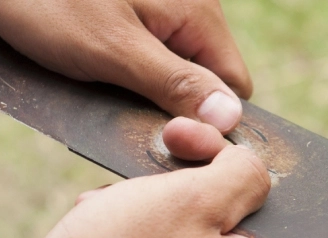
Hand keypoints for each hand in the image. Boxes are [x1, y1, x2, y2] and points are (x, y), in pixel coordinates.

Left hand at [0, 0, 250, 131]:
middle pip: (204, 79)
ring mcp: (160, 10)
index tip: (172, 135)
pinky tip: (93, 73)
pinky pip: (146, 56)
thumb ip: (176, 84)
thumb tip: (229, 119)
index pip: (234, 85)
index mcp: (198, 13)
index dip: (209, 117)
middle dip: (171, 105)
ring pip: (173, 71)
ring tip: (103, 90)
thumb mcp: (113, 51)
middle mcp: (189, 8)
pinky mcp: (132, 14)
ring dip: (143, 91)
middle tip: (127, 114)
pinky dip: (122, 72)